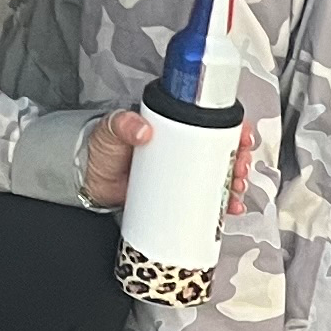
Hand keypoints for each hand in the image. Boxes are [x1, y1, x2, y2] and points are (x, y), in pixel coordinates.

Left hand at [80, 106, 254, 215]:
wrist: (88, 179)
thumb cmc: (100, 148)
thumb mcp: (111, 130)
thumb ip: (123, 124)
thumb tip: (143, 131)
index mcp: (172, 125)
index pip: (210, 122)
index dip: (233, 129)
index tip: (242, 137)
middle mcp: (182, 147)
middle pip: (222, 150)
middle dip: (239, 159)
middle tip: (239, 168)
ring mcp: (182, 172)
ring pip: (219, 175)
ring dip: (235, 182)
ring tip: (236, 189)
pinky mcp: (178, 194)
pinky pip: (207, 199)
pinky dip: (222, 204)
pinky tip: (230, 208)